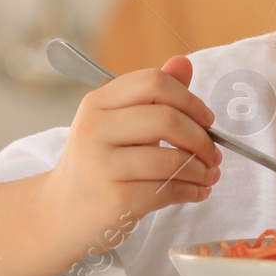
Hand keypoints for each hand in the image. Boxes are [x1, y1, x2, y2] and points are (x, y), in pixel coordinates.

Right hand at [40, 54, 221, 254]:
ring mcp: (102, 165)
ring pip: (172, 159)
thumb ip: (153, 95)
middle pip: (167, 119)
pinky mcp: (115, 200)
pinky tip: (197, 192)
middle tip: (214, 152)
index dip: (189, 98)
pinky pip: (167, 190)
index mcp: (98, 103)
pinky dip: (191, 191)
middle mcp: (95, 129)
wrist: (61, 212)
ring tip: (209, 174)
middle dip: (201, 137)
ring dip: (201, 169)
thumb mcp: (118, 122)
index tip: (206, 119)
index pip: (154, 82)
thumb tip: (183, 62)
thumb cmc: (99, 162)